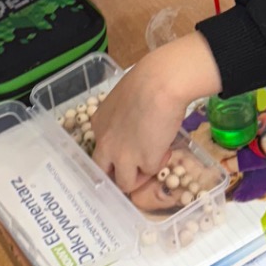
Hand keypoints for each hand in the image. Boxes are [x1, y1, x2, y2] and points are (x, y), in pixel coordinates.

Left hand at [93, 35, 221, 192]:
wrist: (160, 82)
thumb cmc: (146, 82)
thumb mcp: (122, 102)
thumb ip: (121, 120)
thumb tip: (133, 128)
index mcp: (98, 125)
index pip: (99, 151)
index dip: (114, 154)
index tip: (127, 152)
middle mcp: (106, 144)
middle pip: (104, 173)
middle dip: (118, 175)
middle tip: (135, 170)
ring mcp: (124, 157)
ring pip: (125, 183)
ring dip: (140, 176)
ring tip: (154, 158)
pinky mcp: (145, 162)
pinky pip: (151, 171)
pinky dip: (160, 162)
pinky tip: (166, 147)